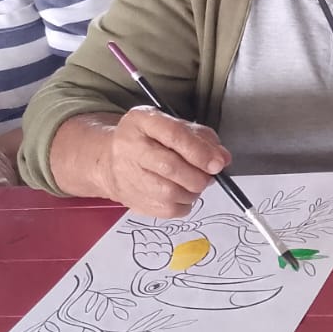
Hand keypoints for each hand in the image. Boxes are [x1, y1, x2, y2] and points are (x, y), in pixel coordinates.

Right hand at [101, 107, 230, 217]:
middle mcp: (131, 147)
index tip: (218, 164)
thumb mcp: (173, 125)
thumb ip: (202, 138)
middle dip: (199, 176)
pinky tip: (181, 193)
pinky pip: (168, 210)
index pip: (174, 136)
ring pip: (170, 193)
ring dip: (192, 191)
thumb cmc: (149, 140)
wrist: (110, 159)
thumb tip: (222, 158)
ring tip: (194, 183)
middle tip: (209, 175)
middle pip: (171, 167)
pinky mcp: (133, 200)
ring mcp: (128, 176)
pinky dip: (184, 204)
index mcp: (143, 122)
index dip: (200, 152)